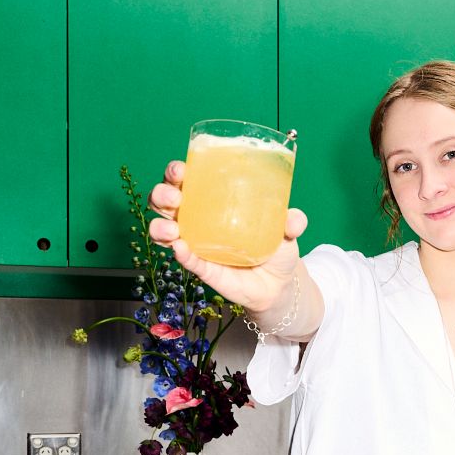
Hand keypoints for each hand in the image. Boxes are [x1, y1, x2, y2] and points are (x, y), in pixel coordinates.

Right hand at [147, 160, 309, 315]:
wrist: (278, 284)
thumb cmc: (275, 247)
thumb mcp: (287, 231)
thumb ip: (292, 222)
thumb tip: (294, 218)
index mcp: (212, 200)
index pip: (187, 180)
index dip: (176, 172)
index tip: (179, 170)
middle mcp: (197, 219)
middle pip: (166, 201)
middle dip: (162, 194)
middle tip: (175, 197)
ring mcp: (196, 243)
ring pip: (164, 230)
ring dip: (160, 226)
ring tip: (172, 228)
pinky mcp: (201, 267)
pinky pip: (185, 259)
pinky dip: (180, 253)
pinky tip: (181, 248)